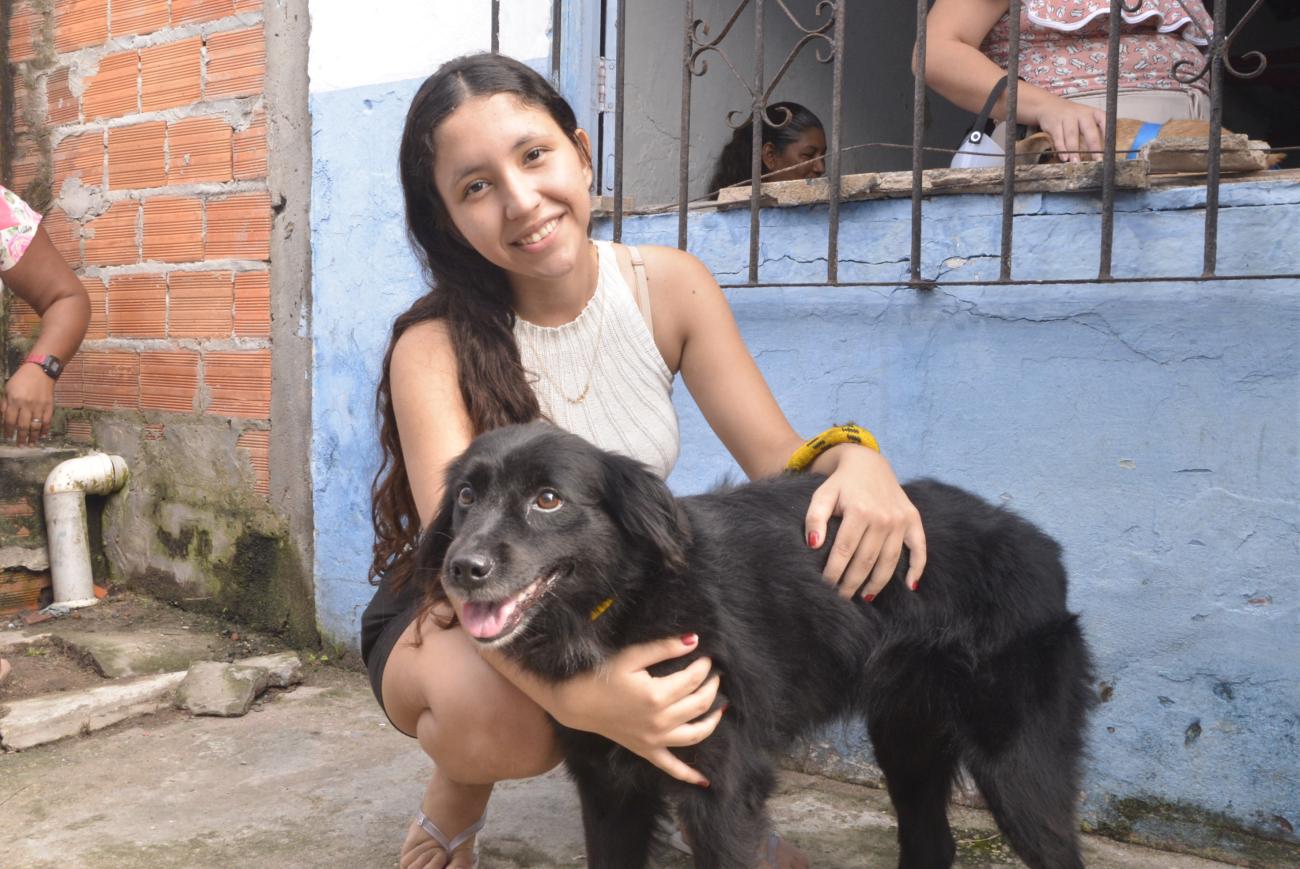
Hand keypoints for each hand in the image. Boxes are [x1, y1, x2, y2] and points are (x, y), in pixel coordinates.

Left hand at [2, 364, 54, 444]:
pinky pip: (47, 421)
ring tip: (31, 444)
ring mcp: (39, 407)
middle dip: (20, 437)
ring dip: (33, 437)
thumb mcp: (7, 390)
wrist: (40, 371)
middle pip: (23, 426)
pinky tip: (43, 436)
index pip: (10, 420)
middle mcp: (27, 405)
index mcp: (15, 401)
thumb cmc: (20, 380)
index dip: (8, 430)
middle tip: (20, 446)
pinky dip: (45, 429)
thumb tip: (3, 420)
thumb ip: (4, 405)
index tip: (7, 438)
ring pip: (35, 426)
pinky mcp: (49, 406)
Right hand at [548, 634, 720, 785]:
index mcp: (657, 696)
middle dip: (712, 687)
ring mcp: (655, 740)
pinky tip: (704, 781)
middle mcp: (660, 721)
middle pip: (699, 704)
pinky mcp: (647, 751)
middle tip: (714, 675)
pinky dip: (688, 775)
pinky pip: (671, 767)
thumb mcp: (631, 657)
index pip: (693, 679)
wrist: (576, 702)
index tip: (707, 657)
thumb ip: (663, 648)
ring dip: (712, 722)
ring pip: (695, 734)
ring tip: (720, 707)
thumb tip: (693, 640)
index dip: (703, 666)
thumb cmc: (601, 676)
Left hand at [805, 445, 926, 600]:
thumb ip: (814, 518)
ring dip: (877, 583)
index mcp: (859, 511)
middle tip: (841, 598)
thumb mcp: (822, 495)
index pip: (845, 551)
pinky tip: (909, 586)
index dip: (834, 572)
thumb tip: (813, 545)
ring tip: (864, 597)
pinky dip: (916, 568)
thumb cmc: (840, 484)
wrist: (867, 463)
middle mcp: (883, 517)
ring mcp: (901, 520)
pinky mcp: (913, 520)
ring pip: (890, 560)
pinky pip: (919, 548)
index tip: (825, 586)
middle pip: (866, 560)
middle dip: (852, 583)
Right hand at [1034, 97, 1105, 162]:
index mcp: (1092, 112)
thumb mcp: (1085, 118)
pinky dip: (1061, 149)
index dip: (1109, 133)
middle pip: (1089, 129)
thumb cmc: (1071, 116)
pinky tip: (1064, 157)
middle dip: (1093, 145)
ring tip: (1076, 162)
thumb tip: (1099, 152)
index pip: (1104, 121)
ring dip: (1074, 150)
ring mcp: (1067, 118)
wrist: (1048, 105)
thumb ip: (1093, 131)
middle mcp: (1081, 113)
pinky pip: (1058, 138)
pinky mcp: (1054, 124)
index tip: (1110, 147)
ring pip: (1072, 135)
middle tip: (1097, 159)